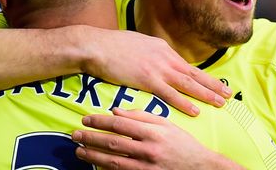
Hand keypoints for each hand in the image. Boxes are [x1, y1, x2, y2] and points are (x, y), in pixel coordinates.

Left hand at [72, 108, 241, 169]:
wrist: (200, 168)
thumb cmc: (182, 143)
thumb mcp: (166, 124)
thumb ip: (141, 116)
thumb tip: (116, 112)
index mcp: (153, 132)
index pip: (119, 125)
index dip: (100, 121)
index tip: (86, 119)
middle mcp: (148, 150)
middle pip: (112, 143)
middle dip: (90, 138)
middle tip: (74, 135)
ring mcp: (146, 167)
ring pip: (113, 161)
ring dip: (93, 156)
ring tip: (79, 151)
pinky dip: (106, 169)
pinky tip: (95, 165)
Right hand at [81, 28, 230, 115]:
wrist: (97, 46)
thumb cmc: (112, 45)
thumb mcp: (138, 43)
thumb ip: (151, 53)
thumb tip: (156, 59)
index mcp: (163, 48)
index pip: (187, 65)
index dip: (203, 76)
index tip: (215, 83)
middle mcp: (165, 57)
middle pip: (194, 74)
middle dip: (212, 85)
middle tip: (228, 94)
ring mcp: (158, 68)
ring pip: (188, 84)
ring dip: (205, 94)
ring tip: (220, 103)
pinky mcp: (147, 79)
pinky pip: (170, 94)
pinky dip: (184, 103)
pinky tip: (195, 110)